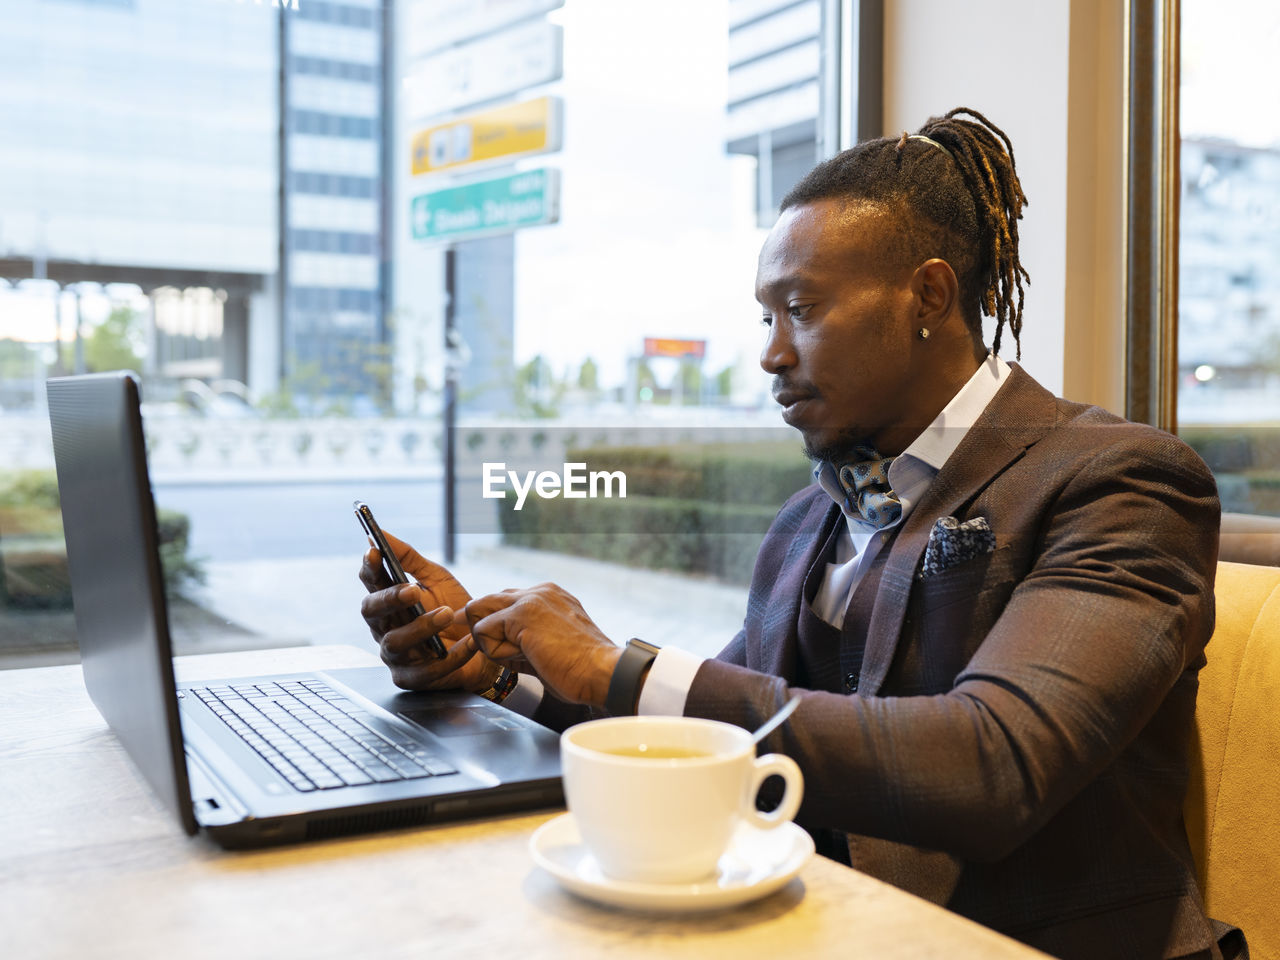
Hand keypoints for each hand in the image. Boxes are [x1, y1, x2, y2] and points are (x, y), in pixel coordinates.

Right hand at [358, 531, 498, 692]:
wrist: (485, 646)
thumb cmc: (456, 610)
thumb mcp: (436, 579)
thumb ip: (409, 559)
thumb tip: (380, 534)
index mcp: (388, 603)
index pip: (371, 583)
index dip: (369, 569)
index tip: (374, 552)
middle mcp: (385, 629)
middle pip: (372, 613)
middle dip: (389, 599)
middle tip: (411, 590)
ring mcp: (395, 656)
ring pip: (396, 642)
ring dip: (421, 627)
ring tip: (447, 614)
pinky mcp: (412, 678)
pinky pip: (426, 669)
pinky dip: (449, 656)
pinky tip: (468, 643)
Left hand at [463, 583, 623, 706]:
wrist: (602, 672)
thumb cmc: (582, 669)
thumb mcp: (548, 648)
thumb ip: (522, 643)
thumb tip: (498, 650)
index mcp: (549, 596)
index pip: (505, 603)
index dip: (498, 628)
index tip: (507, 649)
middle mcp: (539, 592)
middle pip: (488, 601)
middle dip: (485, 629)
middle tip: (498, 653)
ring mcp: (529, 600)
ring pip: (480, 613)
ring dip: (491, 641)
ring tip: (521, 657)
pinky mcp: (521, 614)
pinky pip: (482, 631)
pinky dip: (494, 651)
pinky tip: (524, 657)